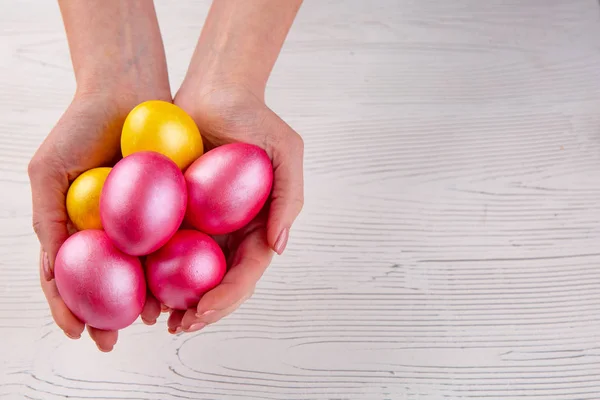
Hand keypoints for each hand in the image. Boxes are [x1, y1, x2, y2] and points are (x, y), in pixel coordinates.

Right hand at [28, 91, 164, 350]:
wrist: (127, 89)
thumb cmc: (80, 126)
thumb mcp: (49, 173)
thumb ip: (48, 220)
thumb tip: (53, 270)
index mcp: (74, 226)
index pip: (68, 277)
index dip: (70, 307)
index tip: (79, 333)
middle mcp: (106, 227)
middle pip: (105, 281)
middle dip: (107, 314)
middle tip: (111, 342)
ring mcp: (138, 218)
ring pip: (139, 268)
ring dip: (140, 298)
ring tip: (148, 321)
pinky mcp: (168, 205)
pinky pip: (168, 241)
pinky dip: (166, 265)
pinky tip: (173, 284)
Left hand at [166, 85, 303, 332]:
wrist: (216, 91)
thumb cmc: (255, 118)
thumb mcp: (287, 151)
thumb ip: (289, 197)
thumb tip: (278, 248)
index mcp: (260, 224)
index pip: (249, 269)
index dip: (230, 294)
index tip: (206, 310)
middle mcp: (232, 230)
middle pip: (220, 280)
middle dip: (204, 309)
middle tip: (181, 326)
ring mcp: (204, 223)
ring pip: (191, 271)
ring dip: (177, 299)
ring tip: (158, 319)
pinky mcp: (176, 210)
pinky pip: (165, 244)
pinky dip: (154, 268)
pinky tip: (139, 284)